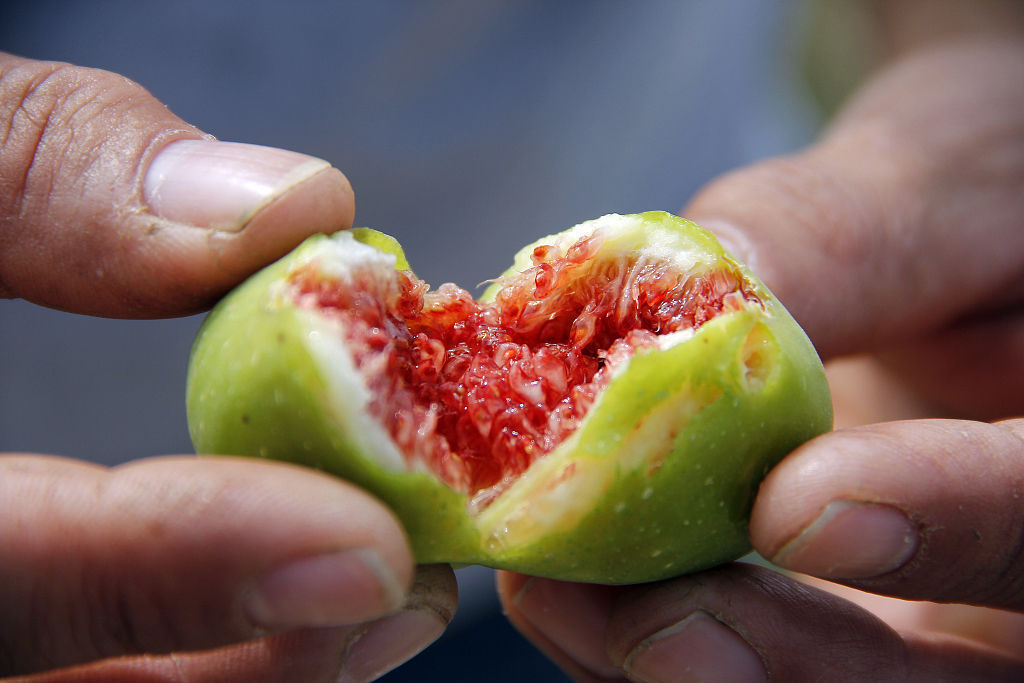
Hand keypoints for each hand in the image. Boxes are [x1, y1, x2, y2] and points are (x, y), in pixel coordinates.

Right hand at [1, 52, 454, 680]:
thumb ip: (43, 164)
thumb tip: (290, 210)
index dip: (176, 570)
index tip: (365, 550)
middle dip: (248, 666)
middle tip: (405, 588)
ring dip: (237, 672)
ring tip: (374, 589)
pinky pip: (70, 659)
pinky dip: (180, 639)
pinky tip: (277, 584)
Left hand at [497, 10, 1023, 681]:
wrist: (931, 223)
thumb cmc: (963, 176)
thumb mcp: (934, 178)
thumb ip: (843, 238)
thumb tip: (710, 291)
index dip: (944, 522)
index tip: (793, 504)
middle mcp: (1006, 563)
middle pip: (947, 679)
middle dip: (798, 666)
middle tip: (664, 625)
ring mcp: (913, 600)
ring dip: (695, 667)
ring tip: (568, 604)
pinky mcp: (814, 603)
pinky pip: (732, 660)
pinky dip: (634, 649)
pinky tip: (558, 594)